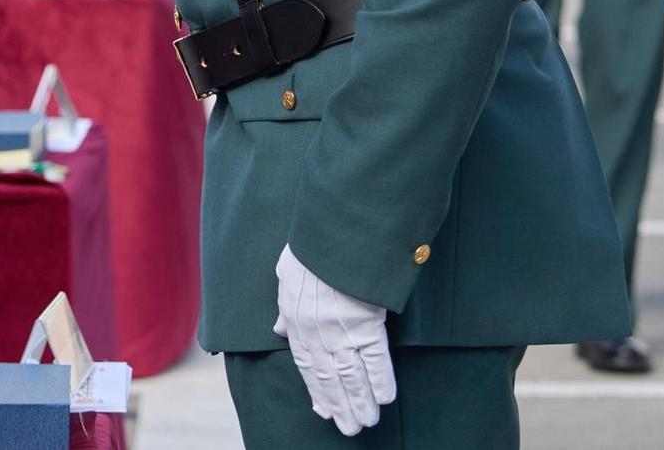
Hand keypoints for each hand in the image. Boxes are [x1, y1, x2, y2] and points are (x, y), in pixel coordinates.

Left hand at [274, 244, 395, 436]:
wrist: (334, 236)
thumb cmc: (311, 250)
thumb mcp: (286, 276)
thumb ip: (285, 308)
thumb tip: (279, 330)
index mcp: (296, 321)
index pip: (306, 365)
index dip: (316, 391)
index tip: (323, 409)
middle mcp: (318, 332)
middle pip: (329, 378)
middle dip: (339, 406)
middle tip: (348, 428)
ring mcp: (343, 331)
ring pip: (351, 376)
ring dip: (359, 402)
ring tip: (366, 423)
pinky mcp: (368, 324)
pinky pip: (376, 360)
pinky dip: (380, 381)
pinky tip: (384, 399)